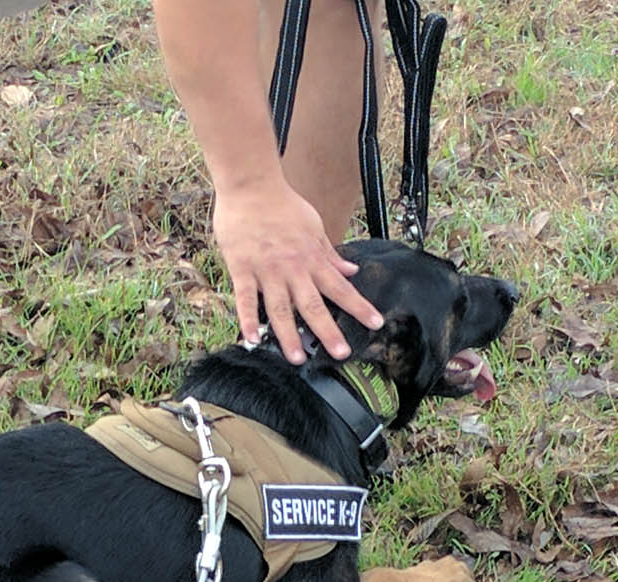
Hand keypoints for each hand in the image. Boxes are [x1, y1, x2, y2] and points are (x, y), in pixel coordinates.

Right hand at [212, 179, 383, 363]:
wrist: (251, 186)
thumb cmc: (282, 205)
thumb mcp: (314, 226)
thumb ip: (330, 254)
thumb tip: (352, 270)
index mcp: (312, 259)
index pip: (341, 287)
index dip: (359, 307)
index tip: (375, 324)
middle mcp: (292, 269)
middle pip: (313, 306)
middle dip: (327, 331)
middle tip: (340, 354)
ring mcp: (266, 271)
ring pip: (280, 309)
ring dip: (289, 335)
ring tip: (297, 358)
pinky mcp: (242, 270)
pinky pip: (245, 300)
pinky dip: (248, 320)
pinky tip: (252, 340)